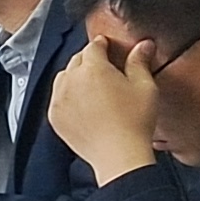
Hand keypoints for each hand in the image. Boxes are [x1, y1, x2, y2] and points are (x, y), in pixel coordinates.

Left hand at [47, 31, 166, 180]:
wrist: (119, 156)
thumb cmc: (134, 123)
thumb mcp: (144, 87)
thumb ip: (140, 62)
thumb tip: (144, 45)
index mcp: (94, 69)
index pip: (94, 46)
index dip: (102, 44)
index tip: (107, 46)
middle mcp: (72, 81)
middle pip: (77, 60)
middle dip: (90, 60)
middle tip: (104, 68)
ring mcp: (60, 99)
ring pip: (64, 77)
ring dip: (75, 76)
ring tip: (92, 85)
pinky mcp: (55, 116)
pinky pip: (57, 98)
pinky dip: (67, 96)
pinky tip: (83, 104)